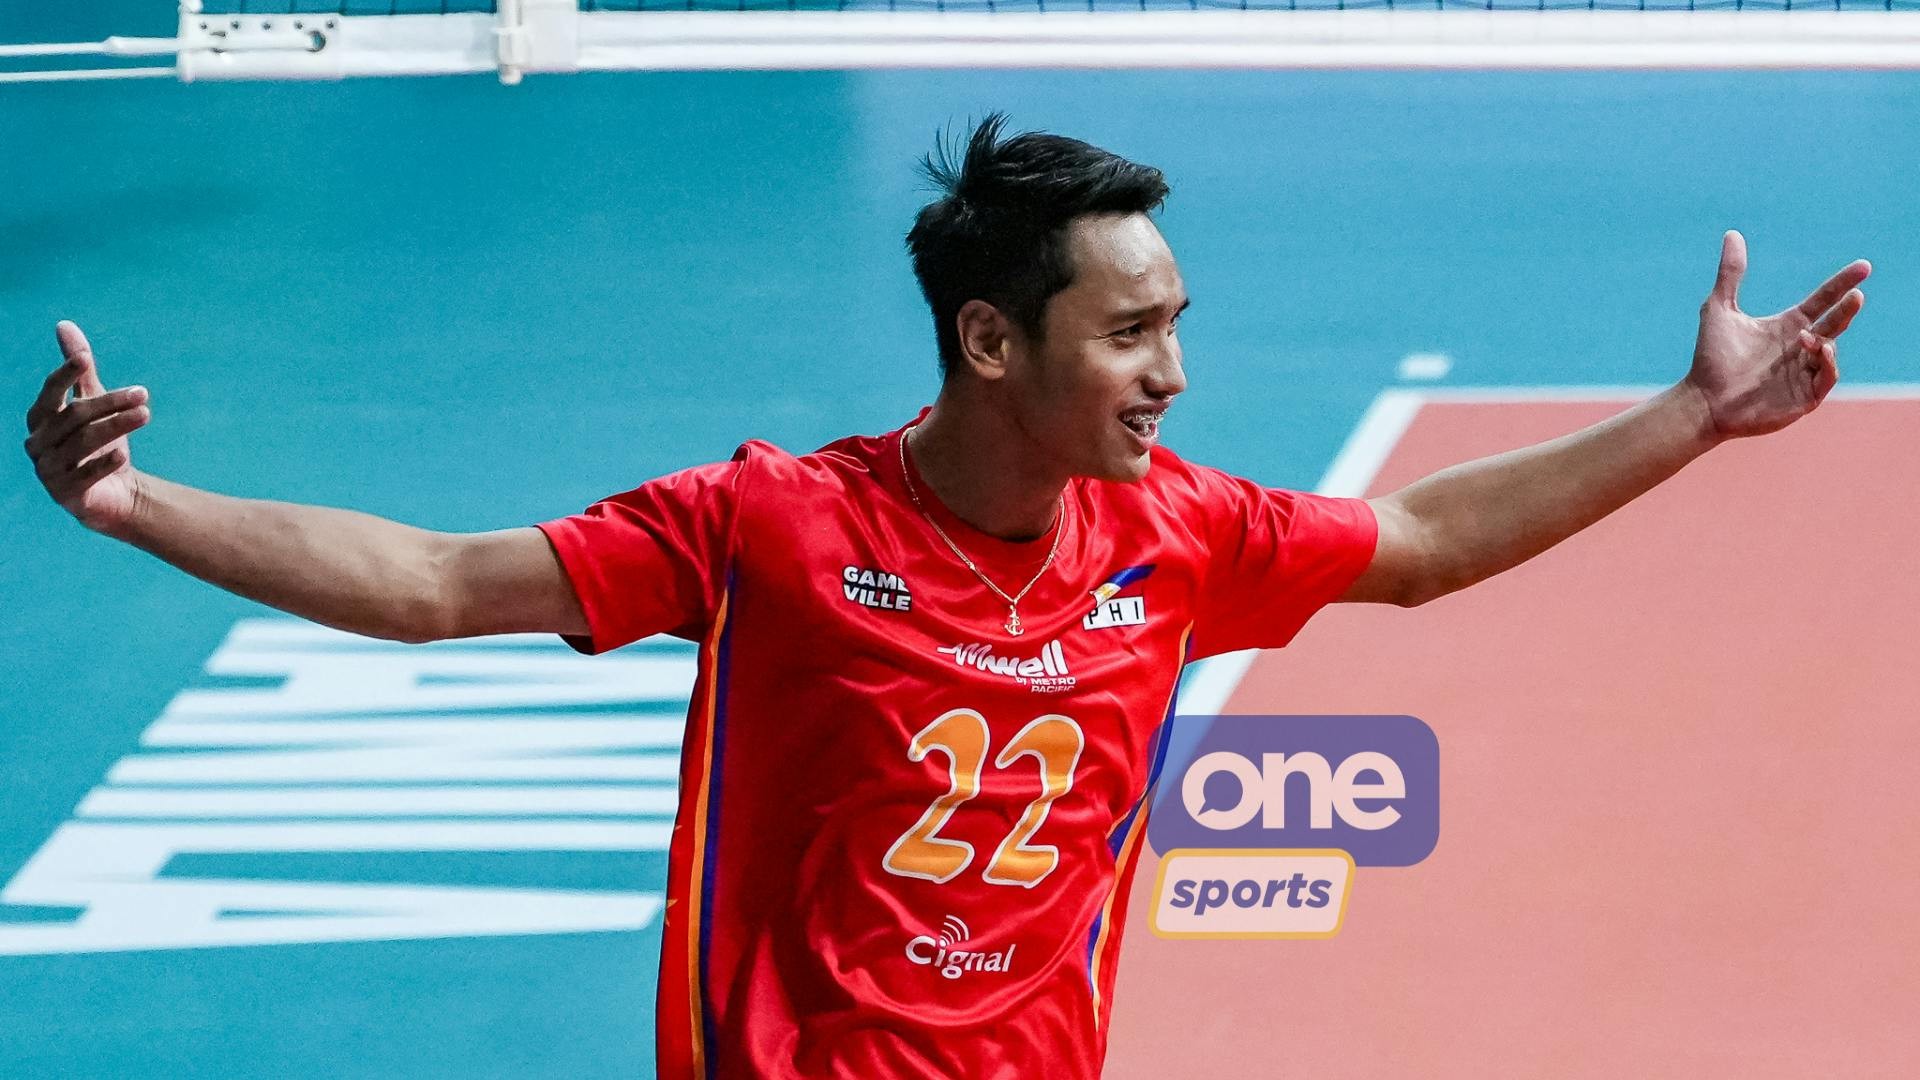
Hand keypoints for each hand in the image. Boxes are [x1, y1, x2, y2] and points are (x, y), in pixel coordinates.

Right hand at [22, 321, 151, 533]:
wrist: (111, 494)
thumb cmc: (98, 444)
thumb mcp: (91, 403)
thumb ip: (78, 371)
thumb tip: (64, 325)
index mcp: (40, 418)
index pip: (50, 392)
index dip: (65, 374)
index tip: (87, 359)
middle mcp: (38, 443)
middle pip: (75, 416)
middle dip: (110, 403)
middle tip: (144, 394)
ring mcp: (49, 469)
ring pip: (83, 443)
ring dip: (116, 426)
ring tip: (146, 414)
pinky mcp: (65, 493)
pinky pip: (84, 475)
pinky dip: (103, 464)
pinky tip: (123, 454)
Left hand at [1686, 231, 1868, 440]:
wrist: (1701, 400)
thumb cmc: (1710, 357)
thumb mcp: (1719, 309)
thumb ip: (1730, 274)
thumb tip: (1732, 234)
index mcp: (1788, 325)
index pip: (1823, 301)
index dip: (1842, 284)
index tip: (1863, 267)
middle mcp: (1800, 346)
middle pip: (1835, 323)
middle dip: (1847, 309)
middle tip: (1856, 295)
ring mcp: (1804, 372)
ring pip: (1831, 352)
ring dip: (1826, 341)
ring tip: (1808, 336)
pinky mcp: (1804, 397)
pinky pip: (1827, 379)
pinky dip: (1828, 365)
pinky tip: (1818, 352)